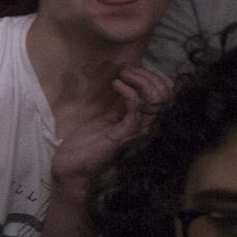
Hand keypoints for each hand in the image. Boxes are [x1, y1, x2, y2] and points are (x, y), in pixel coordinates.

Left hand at [50, 66, 169, 190]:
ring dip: (142, 81)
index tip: (131, 69)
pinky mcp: (126, 135)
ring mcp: (137, 132)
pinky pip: (137, 109)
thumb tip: (121, 80)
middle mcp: (144, 127)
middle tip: (128, 70)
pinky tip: (116, 84)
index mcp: (140, 122)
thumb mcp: (104, 118)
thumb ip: (116, 104)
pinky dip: (129, 93)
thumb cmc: (85, 143)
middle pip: (164, 96)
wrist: (71, 167)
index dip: (151, 78)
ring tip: (124, 74)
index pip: (162, 96)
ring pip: (156, 101)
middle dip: (149, 76)